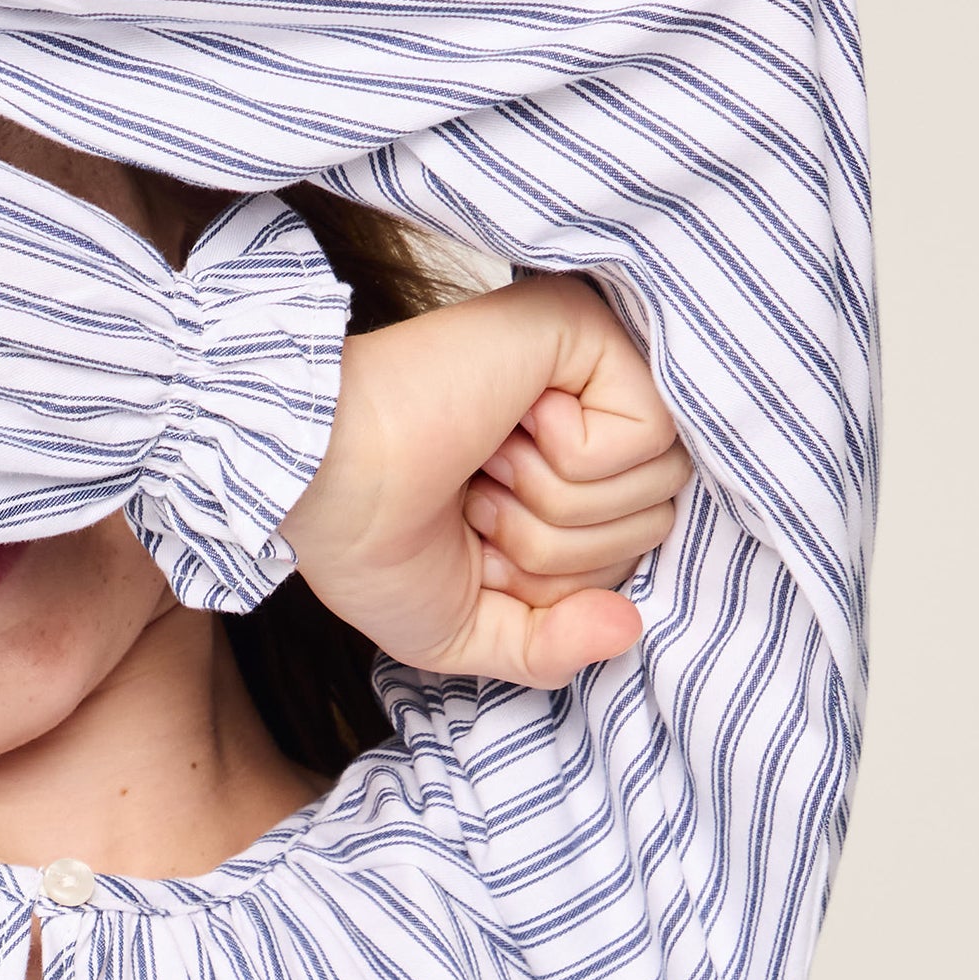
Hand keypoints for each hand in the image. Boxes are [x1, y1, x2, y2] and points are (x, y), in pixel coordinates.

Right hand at [282, 274, 692, 688]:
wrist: (320, 487)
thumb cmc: (368, 546)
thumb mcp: (468, 631)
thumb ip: (553, 647)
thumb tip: (629, 627)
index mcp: (556, 475)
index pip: (631, 557)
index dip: (556, 586)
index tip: (473, 542)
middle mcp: (581, 414)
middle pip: (654, 524)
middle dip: (559, 551)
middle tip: (477, 502)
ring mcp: (586, 368)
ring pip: (657, 484)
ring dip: (555, 508)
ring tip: (484, 466)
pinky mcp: (586, 332)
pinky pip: (651, 433)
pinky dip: (574, 463)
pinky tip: (508, 430)